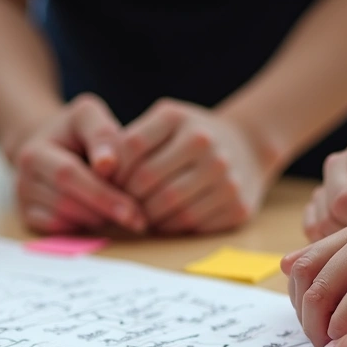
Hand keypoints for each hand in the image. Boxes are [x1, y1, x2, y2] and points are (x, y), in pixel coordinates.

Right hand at [9, 94, 144, 233]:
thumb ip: (101, 133)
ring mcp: (23, 195)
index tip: (132, 204)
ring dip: (96, 218)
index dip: (101, 191)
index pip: (68, 173)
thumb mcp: (88, 117)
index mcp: (37, 148)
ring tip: (122, 212)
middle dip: (105, 210)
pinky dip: (81, 226)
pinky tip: (99, 216)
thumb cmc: (76, 133)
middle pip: (65, 200)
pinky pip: (56, 229)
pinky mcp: (27, 215)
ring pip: (63, 217)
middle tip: (137, 219)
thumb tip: (107, 165)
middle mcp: (24, 174)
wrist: (47, 146)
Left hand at [116, 99, 263, 234]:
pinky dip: (171, 227)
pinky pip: (191, 226)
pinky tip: (165, 220)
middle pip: (147, 181)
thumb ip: (131, 140)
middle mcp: (205, 143)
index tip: (109, 183)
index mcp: (178, 119)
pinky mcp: (238, 206)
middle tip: (122, 206)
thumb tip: (99, 172)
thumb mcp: (163, 123)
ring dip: (147, 217)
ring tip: (141, 215)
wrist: (247, 147)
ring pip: (167, 208)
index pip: (131, 148)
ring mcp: (225, 176)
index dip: (114, 171)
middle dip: (128, 198)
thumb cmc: (190, 137)